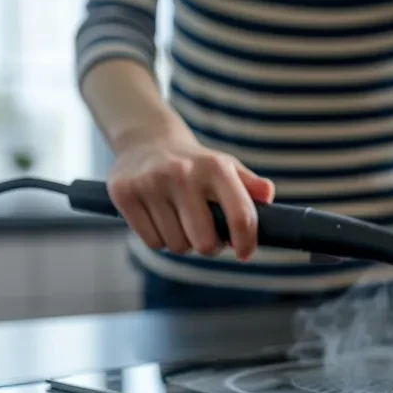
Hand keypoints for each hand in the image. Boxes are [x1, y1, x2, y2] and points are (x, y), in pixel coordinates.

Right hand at [107, 133, 274, 259]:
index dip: (246, 243)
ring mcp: (150, 182)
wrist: (146, 140)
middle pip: (204, 243)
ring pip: (176, 245)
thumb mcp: (227, 167)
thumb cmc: (195, 164)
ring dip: (183, 243)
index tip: (245, 252)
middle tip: (207, 236)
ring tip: (181, 222)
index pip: (240, 217)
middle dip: (210, 247)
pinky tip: (161, 220)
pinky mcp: (124, 193)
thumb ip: (251, 185)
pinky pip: (151, 241)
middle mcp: (182, 173)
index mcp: (215, 168)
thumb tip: (268, 195)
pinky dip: (159, 239)